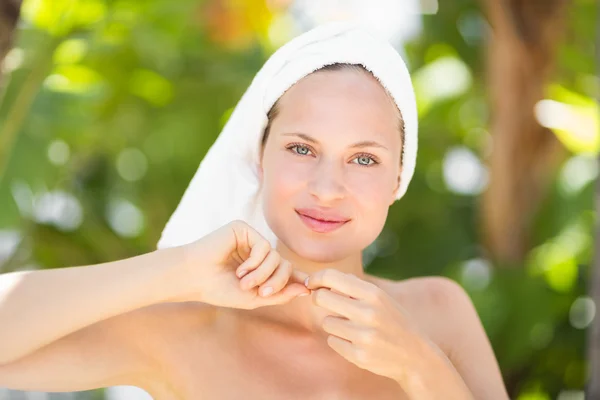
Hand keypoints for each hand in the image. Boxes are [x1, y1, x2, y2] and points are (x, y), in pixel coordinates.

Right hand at [167, 220, 309, 308]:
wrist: (194, 278)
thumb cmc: (218, 289)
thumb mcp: (253, 298)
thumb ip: (279, 294)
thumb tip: (306, 289)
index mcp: (258, 266)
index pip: (284, 270)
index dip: (296, 279)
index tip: (308, 289)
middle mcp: (256, 251)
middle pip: (284, 264)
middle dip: (278, 281)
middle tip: (262, 293)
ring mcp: (250, 239)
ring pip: (276, 256)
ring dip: (263, 274)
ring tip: (244, 283)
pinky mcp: (243, 229)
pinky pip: (264, 246)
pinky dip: (255, 262)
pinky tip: (241, 270)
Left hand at [305, 269, 439, 383]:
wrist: (414, 355)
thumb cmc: (393, 321)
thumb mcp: (381, 298)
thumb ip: (355, 287)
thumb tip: (324, 279)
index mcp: (373, 294)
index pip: (331, 277)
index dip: (315, 278)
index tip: (310, 283)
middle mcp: (367, 313)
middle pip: (321, 298)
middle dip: (319, 299)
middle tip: (326, 303)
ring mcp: (363, 335)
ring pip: (327, 322)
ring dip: (334, 323)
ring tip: (353, 327)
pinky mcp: (358, 355)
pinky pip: (332, 341)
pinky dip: (339, 340)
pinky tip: (356, 341)